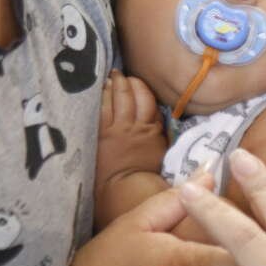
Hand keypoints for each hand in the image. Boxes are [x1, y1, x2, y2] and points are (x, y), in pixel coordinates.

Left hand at [96, 71, 168, 227]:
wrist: (125, 190)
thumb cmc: (144, 177)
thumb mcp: (161, 154)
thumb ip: (161, 136)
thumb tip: (163, 122)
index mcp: (154, 130)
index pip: (151, 103)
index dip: (144, 90)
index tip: (138, 84)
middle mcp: (139, 125)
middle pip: (138, 95)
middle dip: (132, 82)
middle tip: (125, 75)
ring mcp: (121, 128)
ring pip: (121, 98)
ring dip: (118, 84)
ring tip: (114, 75)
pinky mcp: (104, 133)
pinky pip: (104, 108)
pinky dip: (104, 95)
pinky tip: (102, 86)